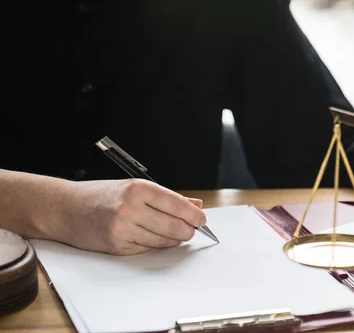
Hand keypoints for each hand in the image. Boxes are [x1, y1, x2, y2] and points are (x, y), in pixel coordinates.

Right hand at [56, 179, 205, 254]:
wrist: (67, 209)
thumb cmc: (103, 196)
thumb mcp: (135, 188)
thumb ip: (168, 197)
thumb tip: (196, 206)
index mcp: (139, 188)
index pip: (177, 205)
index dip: (194, 215)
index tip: (202, 220)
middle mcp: (130, 208)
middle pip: (174, 226)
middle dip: (187, 231)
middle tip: (191, 231)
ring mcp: (122, 229)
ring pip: (162, 240)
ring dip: (173, 240)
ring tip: (173, 234)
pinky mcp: (117, 246)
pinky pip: (146, 249)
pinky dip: (153, 245)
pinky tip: (151, 238)